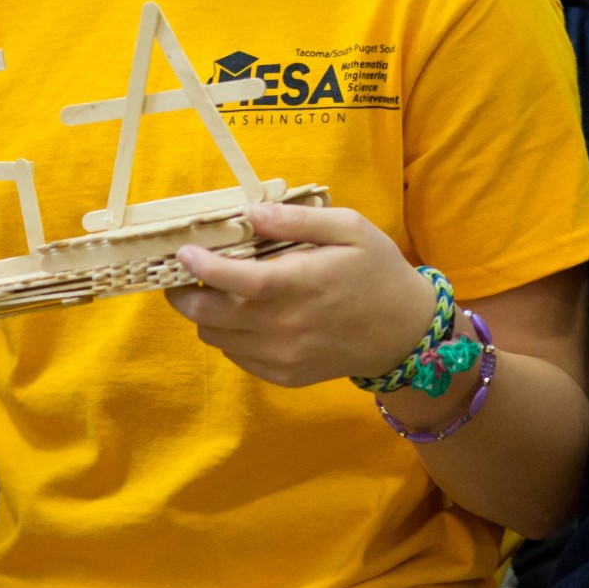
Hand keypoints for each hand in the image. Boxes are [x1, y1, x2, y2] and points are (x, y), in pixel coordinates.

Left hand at [167, 202, 434, 386]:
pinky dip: (227, 336)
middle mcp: (283, 327)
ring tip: (216, 291)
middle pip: (208, 316)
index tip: (184, 251)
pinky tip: (243, 315)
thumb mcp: (350, 228)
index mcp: (298, 285)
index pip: (233, 280)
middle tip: (185, 274)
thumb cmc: (377, 272)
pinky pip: (236, 357)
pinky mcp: (284, 375)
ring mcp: (282, 356)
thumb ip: (298, 218)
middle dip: (185, 294)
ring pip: (216, 338)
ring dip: (205, 315)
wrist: (405, 334)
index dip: (200, 267)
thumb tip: (250, 212)